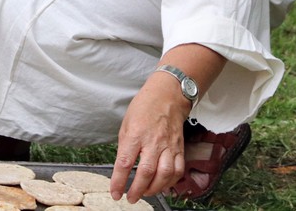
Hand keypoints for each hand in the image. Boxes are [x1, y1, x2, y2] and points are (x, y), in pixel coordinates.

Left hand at [109, 74, 191, 202]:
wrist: (167, 96)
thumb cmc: (144, 108)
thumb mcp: (126, 124)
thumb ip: (125, 146)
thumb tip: (122, 167)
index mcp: (135, 135)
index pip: (124, 163)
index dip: (119, 181)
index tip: (115, 193)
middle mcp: (153, 142)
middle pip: (146, 172)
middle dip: (137, 190)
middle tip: (131, 198)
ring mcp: (169, 146)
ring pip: (165, 174)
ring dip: (154, 189)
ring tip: (145, 193)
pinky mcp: (179, 148)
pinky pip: (178, 170)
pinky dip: (170, 182)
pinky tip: (162, 185)